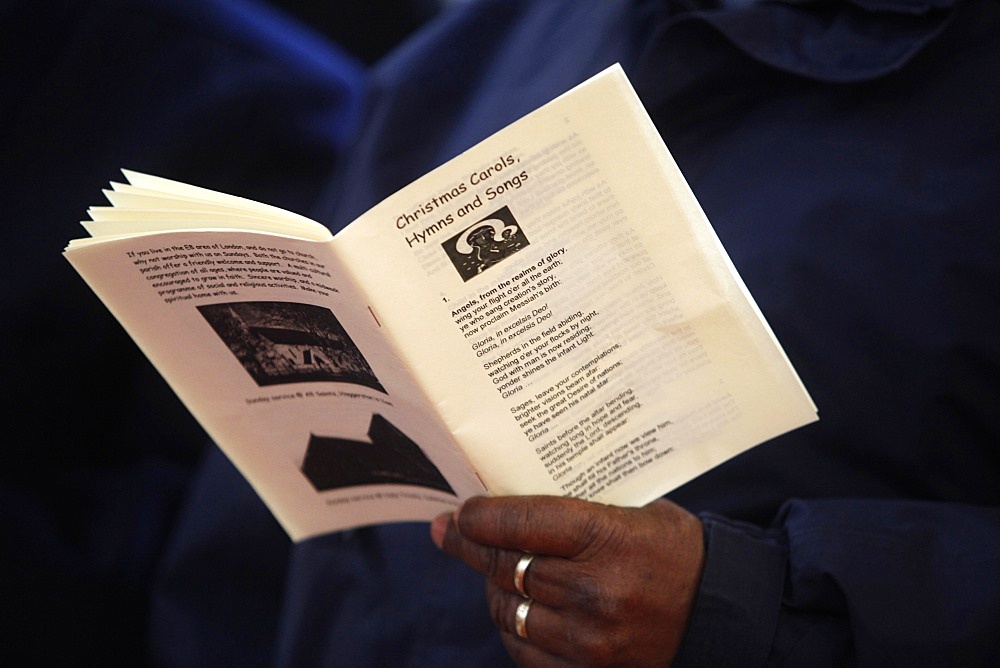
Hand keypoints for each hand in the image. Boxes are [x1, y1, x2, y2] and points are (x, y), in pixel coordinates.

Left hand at [431, 496, 704, 666]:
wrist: (724, 613)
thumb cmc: (677, 552)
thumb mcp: (636, 513)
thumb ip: (576, 512)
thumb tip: (507, 509)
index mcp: (608, 538)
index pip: (520, 522)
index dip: (479, 517)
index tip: (462, 512)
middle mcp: (594, 591)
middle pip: (505, 565)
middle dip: (469, 545)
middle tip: (450, 532)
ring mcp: (589, 639)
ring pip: (507, 609)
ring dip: (492, 587)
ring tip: (490, 570)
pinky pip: (523, 650)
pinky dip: (512, 627)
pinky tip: (515, 608)